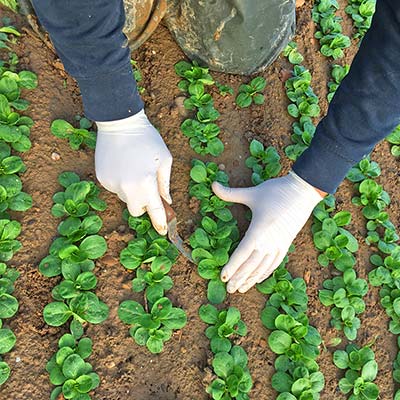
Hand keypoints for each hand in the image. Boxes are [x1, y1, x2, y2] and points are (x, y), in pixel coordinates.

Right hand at [95, 110, 171, 234]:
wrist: (119, 122)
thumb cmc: (147, 139)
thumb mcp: (164, 160)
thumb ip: (165, 184)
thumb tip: (165, 202)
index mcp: (146, 183)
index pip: (154, 210)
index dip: (160, 222)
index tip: (164, 231)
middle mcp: (127, 187)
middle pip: (136, 210)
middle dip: (143, 204)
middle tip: (147, 187)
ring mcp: (112, 184)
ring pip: (125, 198)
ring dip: (132, 191)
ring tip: (134, 169)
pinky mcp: (102, 179)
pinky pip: (115, 188)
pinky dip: (121, 182)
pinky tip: (123, 165)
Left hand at [212, 172, 323, 292]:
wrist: (303, 191)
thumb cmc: (276, 191)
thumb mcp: (252, 193)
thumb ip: (230, 193)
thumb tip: (212, 184)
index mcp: (258, 231)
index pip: (242, 254)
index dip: (232, 267)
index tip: (223, 277)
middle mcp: (269, 242)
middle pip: (251, 265)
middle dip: (239, 278)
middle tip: (228, 289)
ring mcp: (279, 245)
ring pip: (263, 267)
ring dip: (251, 279)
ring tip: (241, 289)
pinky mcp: (287, 244)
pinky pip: (275, 263)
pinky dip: (266, 272)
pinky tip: (259, 278)